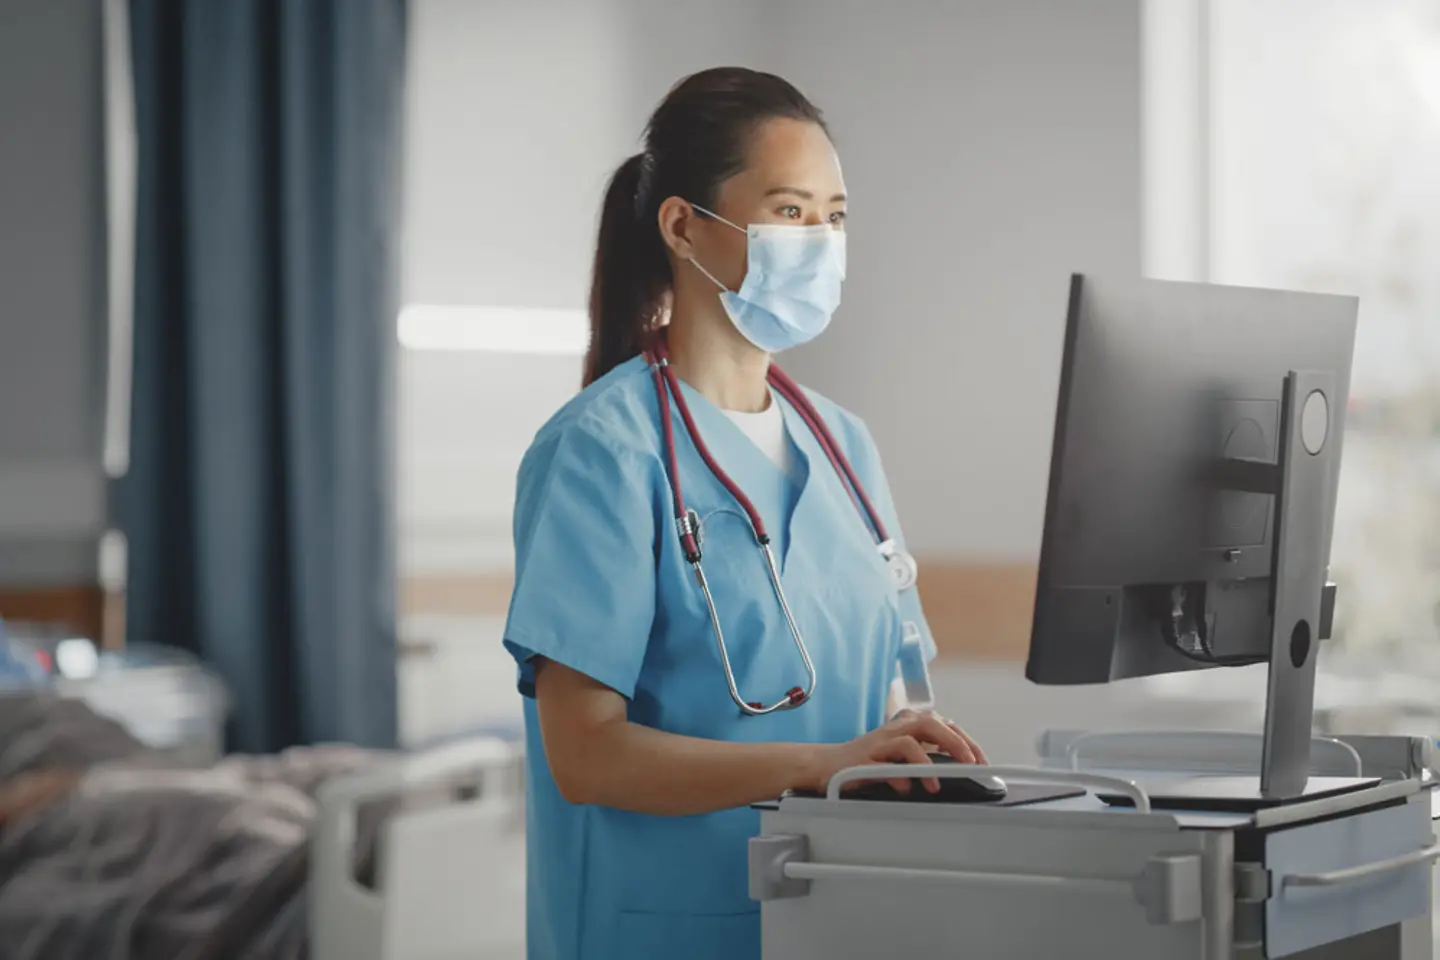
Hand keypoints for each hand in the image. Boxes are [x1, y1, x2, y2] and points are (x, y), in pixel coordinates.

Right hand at [801, 709, 986, 795]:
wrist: (826, 766)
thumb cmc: (867, 763)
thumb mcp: (901, 758)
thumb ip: (926, 758)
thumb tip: (957, 771)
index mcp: (907, 725)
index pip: (944, 725)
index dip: (966, 742)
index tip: (981, 762)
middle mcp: (895, 729)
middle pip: (932, 724)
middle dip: (956, 744)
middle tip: (971, 765)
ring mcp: (880, 742)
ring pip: (912, 739)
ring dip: (928, 762)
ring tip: (937, 783)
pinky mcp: (864, 758)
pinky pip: (886, 763)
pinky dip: (900, 775)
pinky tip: (906, 787)